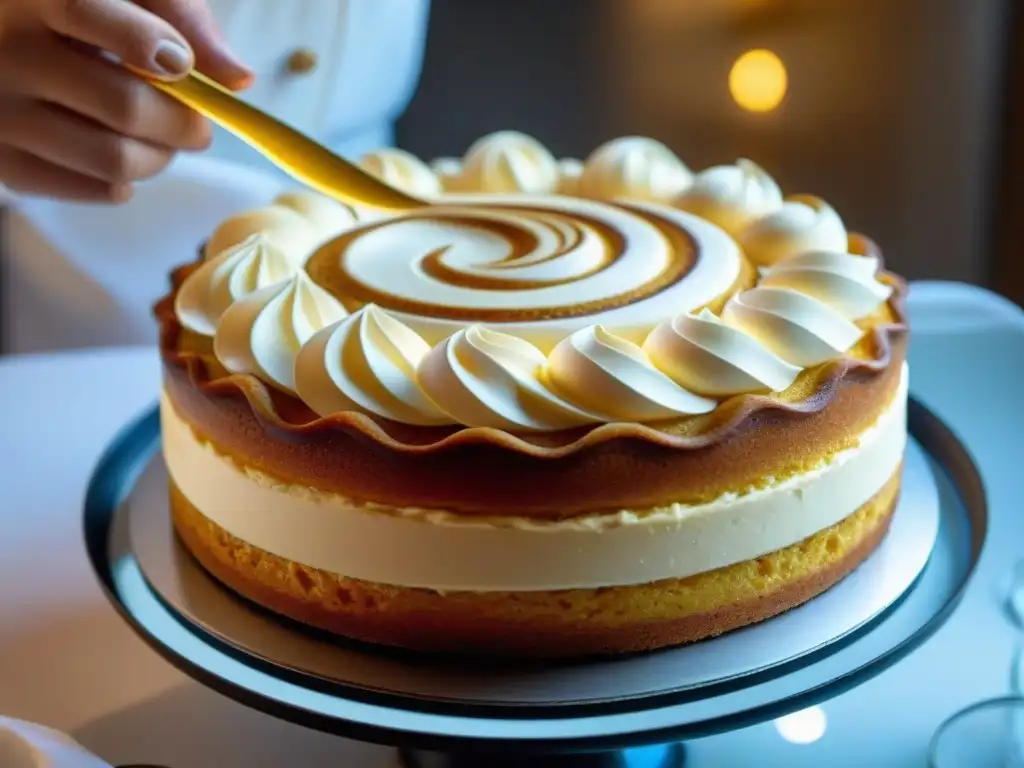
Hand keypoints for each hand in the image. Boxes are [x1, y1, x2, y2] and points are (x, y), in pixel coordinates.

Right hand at [0, 0, 252, 201]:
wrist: (8, 37)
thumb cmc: (88, 9)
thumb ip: (183, 18)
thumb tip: (239, 80)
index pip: (84, 11)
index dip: (147, 42)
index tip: (182, 63)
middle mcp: (4, 51)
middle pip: (123, 106)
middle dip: (182, 122)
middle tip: (195, 123)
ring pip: (113, 159)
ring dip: (161, 157)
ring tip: (164, 139)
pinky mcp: (3, 160)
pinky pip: (92, 189)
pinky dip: (126, 181)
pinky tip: (123, 152)